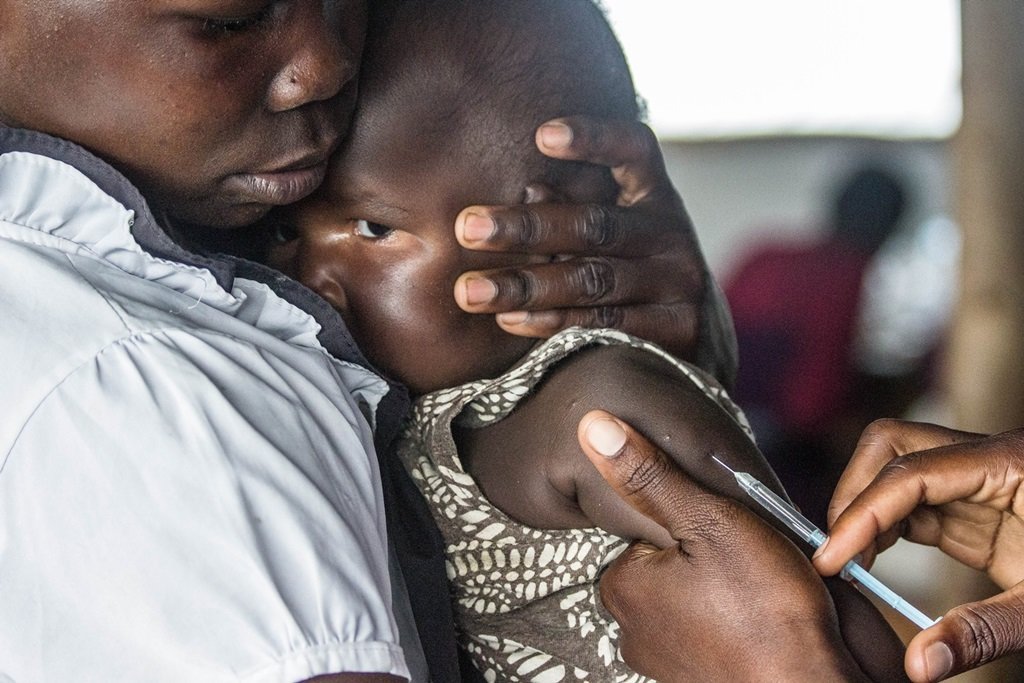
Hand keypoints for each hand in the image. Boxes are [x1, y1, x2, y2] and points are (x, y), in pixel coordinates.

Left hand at [453, 116, 736, 384]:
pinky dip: (551, 323)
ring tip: (469, 291)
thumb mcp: (618, 235)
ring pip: (591, 280)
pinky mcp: (675, 332)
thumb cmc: (634, 275)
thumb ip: (575, 210)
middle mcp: (672, 235)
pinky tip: (508, 320)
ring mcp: (678, 285)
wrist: (698, 345)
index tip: (542, 135)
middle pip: (595, 225)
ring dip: (525, 284)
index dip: (594, 138)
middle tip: (466, 228)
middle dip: (525, 227)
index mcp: (656, 196)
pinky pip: (602, 324)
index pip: (634, 150)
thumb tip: (528, 188)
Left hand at [578, 410, 894, 681]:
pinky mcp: (699, 674)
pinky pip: (714, 625)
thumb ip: (650, 475)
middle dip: (709, 550)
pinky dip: (737, 616)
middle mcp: (633, 627)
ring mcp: (666, 657)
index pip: (645, 523)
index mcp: (620, 585)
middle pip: (670, 558)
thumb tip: (593, 427)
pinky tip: (765, 614)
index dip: (693, 514)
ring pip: (694, 591)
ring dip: (727, 583)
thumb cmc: (767, 614)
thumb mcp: (708, 521)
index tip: (726, 527)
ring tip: (763, 588)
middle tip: (750, 558)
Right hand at [814, 419, 1023, 681]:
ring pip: (898, 468)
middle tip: (839, 550)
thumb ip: (986, 631)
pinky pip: (919, 501)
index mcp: (1012, 464)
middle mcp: (990, 459)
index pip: (910, 473)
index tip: (833, 559)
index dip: (862, 513)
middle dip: (856, 492)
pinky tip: (879, 559)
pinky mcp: (983, 504)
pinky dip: (889, 526)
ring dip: (869, 508)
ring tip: (854, 560)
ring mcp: (984, 479)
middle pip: (893, 445)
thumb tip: (918, 663)